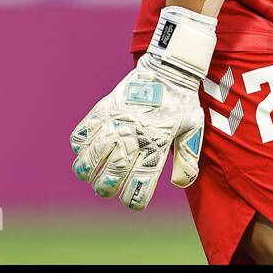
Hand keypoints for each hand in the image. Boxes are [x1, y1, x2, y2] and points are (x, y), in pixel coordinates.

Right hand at [70, 6, 216, 209]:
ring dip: (87, 170)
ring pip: (91, 156)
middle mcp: (134, 136)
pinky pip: (82, 132)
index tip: (131, 202)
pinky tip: (84, 150)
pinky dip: (79, 145)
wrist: (169, 69)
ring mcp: (116, 122)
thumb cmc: (182, 102)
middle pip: (112, 173)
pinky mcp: (103, 109)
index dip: (134, 199)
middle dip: (106, 188)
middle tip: (105, 189)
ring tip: (88, 175)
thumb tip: (180, 183)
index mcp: (157, 144)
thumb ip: (188, 158)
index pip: (141, 182)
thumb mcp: (193, 129)